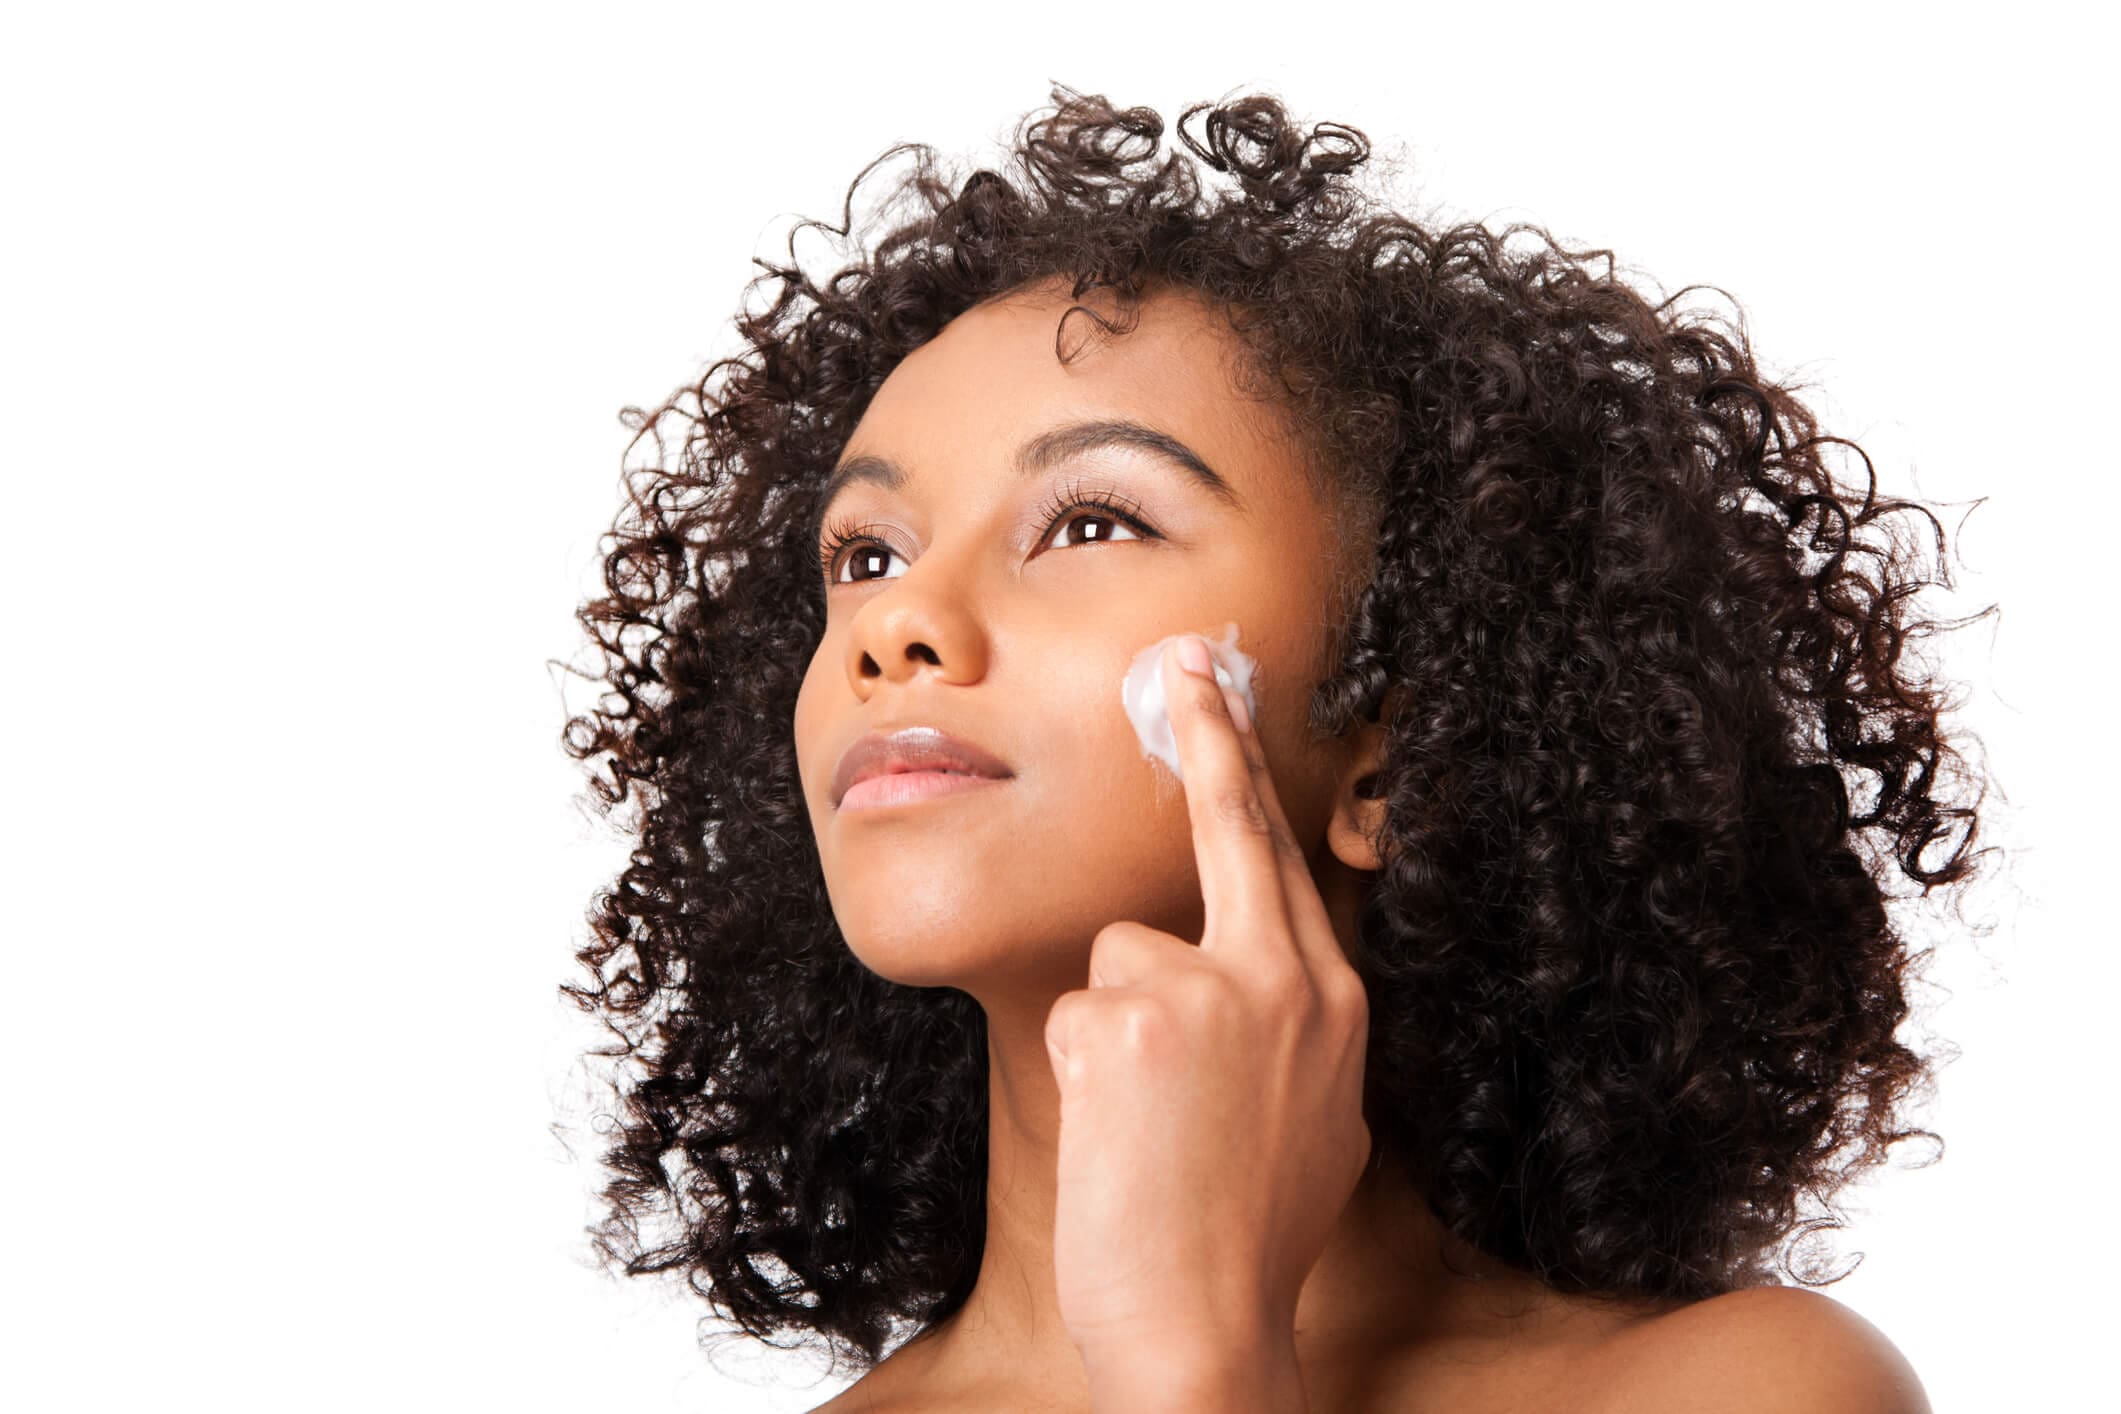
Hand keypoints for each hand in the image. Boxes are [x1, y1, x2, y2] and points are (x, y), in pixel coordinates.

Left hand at [1043, 633, 1374, 1368]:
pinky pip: (1077, 1013)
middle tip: (1180, 666)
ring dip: (1118, 1030)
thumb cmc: (1249, 1236)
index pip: (1288, 864)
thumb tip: (1255, 979)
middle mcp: (1285, 980)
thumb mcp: (1316, 1119)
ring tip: (1149, 1127)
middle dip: (1209, 741)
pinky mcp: (1125, 1020)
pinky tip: (1118, 1137)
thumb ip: (1290, 1028)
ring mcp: (1206, 993)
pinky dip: (1084, 1072)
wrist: (1204, 1329)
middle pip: (1232, 835)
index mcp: (1336, 1005)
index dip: (1254, 778)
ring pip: (1123, 955)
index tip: (1228, 702)